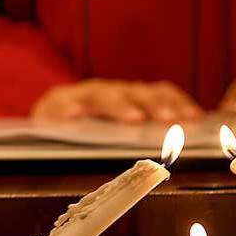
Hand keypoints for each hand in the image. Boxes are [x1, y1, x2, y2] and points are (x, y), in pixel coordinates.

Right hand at [32, 79, 202, 123]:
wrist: (42, 128)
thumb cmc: (89, 137)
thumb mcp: (120, 136)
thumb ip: (147, 136)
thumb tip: (182, 144)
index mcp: (129, 97)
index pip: (158, 93)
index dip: (177, 102)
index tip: (193, 118)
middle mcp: (108, 91)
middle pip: (134, 93)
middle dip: (154, 105)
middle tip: (168, 120)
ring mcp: (80, 96)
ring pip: (103, 96)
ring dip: (119, 106)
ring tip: (133, 119)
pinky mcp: (52, 106)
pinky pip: (61, 106)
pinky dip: (69, 110)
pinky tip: (75, 116)